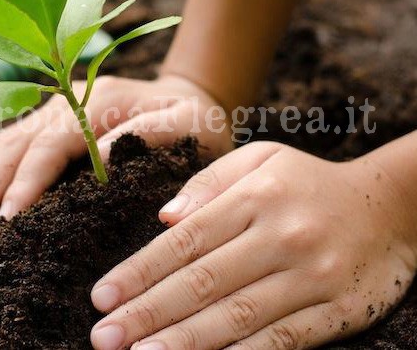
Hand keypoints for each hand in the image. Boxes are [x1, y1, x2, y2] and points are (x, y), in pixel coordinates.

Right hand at [0, 75, 232, 220]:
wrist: (193, 100)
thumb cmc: (195, 120)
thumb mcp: (188, 125)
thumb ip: (149, 137)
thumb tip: (103, 159)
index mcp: (97, 102)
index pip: (50, 145)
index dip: (27, 182)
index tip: (8, 220)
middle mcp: (66, 102)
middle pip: (14, 143)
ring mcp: (55, 112)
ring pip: (6, 146)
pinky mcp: (52, 127)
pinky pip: (15, 151)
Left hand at [90, 141, 416, 349]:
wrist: (392, 207)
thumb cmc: (309, 182)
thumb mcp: (262, 159)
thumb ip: (210, 182)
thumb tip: (164, 218)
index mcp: (257, 196)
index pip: (184, 240)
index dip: (139, 271)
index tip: (101, 296)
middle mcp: (282, 236)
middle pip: (203, 282)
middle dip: (148, 313)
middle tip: (104, 337)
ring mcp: (313, 276)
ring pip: (237, 315)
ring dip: (183, 341)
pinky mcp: (340, 310)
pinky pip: (283, 340)